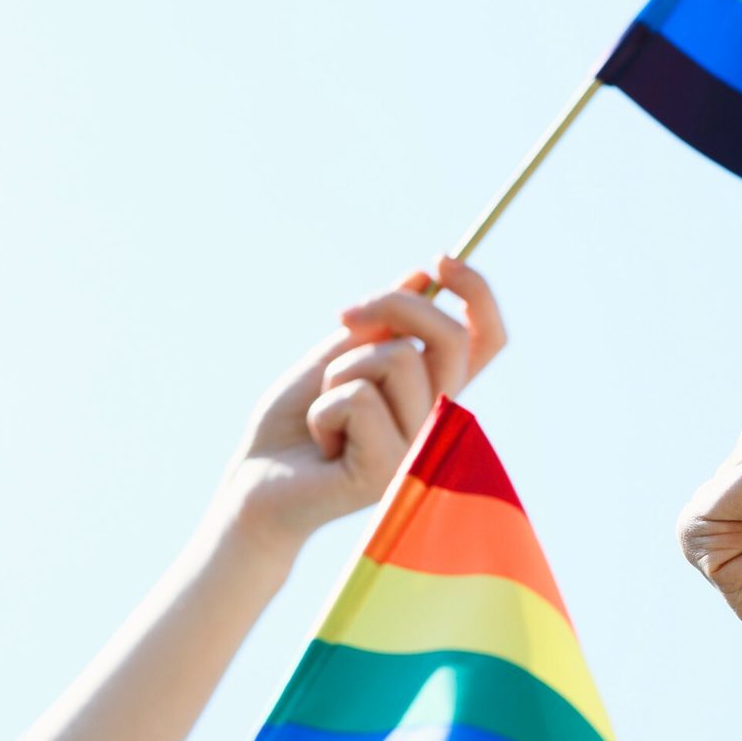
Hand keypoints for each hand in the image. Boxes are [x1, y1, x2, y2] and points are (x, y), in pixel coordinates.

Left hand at [221, 256, 506, 555]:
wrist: (255, 481)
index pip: (486, 340)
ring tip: (325, 411)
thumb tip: (422, 275)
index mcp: (434, 391)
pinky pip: (357, 400)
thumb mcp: (339, 355)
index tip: (442, 259)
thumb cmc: (297, 421)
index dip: (478, 294)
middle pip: (449, 337)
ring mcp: (418, 449)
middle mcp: (437, 420)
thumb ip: (382, 324)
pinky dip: (323, 408)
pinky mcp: (387, 470)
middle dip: (394, 307)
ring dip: (339, 371)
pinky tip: (320, 441)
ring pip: (395, 361)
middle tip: (342, 316)